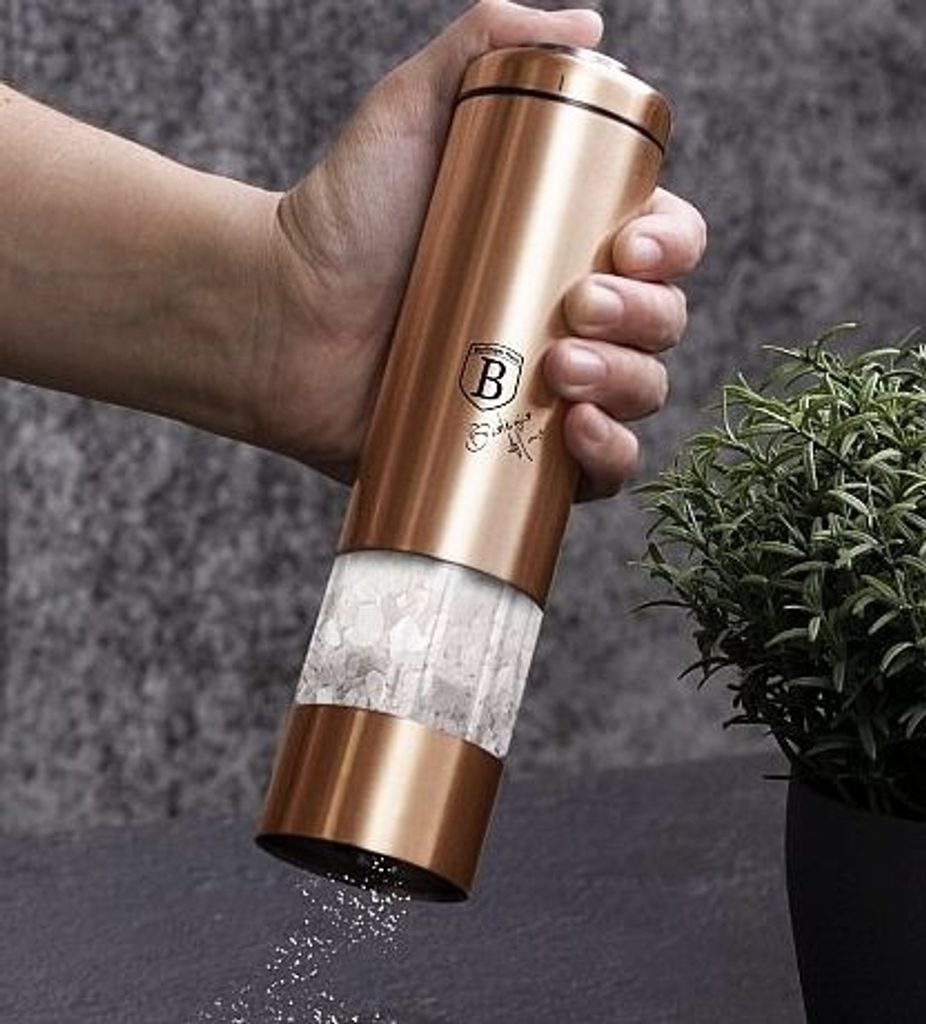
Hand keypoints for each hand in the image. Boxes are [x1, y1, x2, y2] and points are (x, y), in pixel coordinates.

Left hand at [249, 0, 706, 495]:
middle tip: (578, 307)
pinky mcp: (518, 454)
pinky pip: (599, 472)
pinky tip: (578, 432)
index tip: (631, 244)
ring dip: (629, 383)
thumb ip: (483, 42)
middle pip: (662, 322)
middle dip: (644, 316)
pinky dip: (611, 459)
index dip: (672, 247)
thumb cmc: (340, 217)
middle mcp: (568, 316)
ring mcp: (547, 389)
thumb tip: (589, 25)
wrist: (278, 318)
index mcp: (565, 242)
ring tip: (560, 368)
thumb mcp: (408, 110)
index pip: (663, 245)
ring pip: (641, 392)